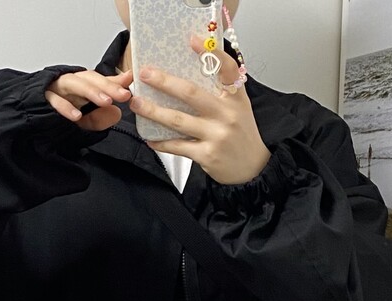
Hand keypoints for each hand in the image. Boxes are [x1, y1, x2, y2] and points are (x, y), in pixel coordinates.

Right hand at [45, 68, 133, 130]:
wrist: (29, 116)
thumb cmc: (57, 116)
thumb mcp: (83, 121)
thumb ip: (99, 118)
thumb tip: (117, 113)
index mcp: (81, 86)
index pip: (100, 80)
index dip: (115, 80)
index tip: (131, 80)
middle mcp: (70, 84)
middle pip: (90, 79)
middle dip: (108, 86)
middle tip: (123, 95)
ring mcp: (56, 89)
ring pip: (74, 84)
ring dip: (91, 92)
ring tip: (106, 101)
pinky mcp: (42, 98)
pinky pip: (54, 100)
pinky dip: (65, 107)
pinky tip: (76, 116)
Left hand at [131, 34, 270, 185]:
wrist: (253, 168)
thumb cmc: (242, 135)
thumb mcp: (239, 108)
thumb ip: (222, 90)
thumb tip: (199, 68)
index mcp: (236, 98)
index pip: (227, 69)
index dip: (211, 53)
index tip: (192, 40)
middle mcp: (227, 115)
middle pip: (191, 93)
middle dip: (164, 82)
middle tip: (145, 74)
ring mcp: (216, 135)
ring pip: (178, 120)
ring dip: (154, 111)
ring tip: (137, 104)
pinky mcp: (207, 155)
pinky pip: (178, 146)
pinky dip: (162, 142)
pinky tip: (150, 138)